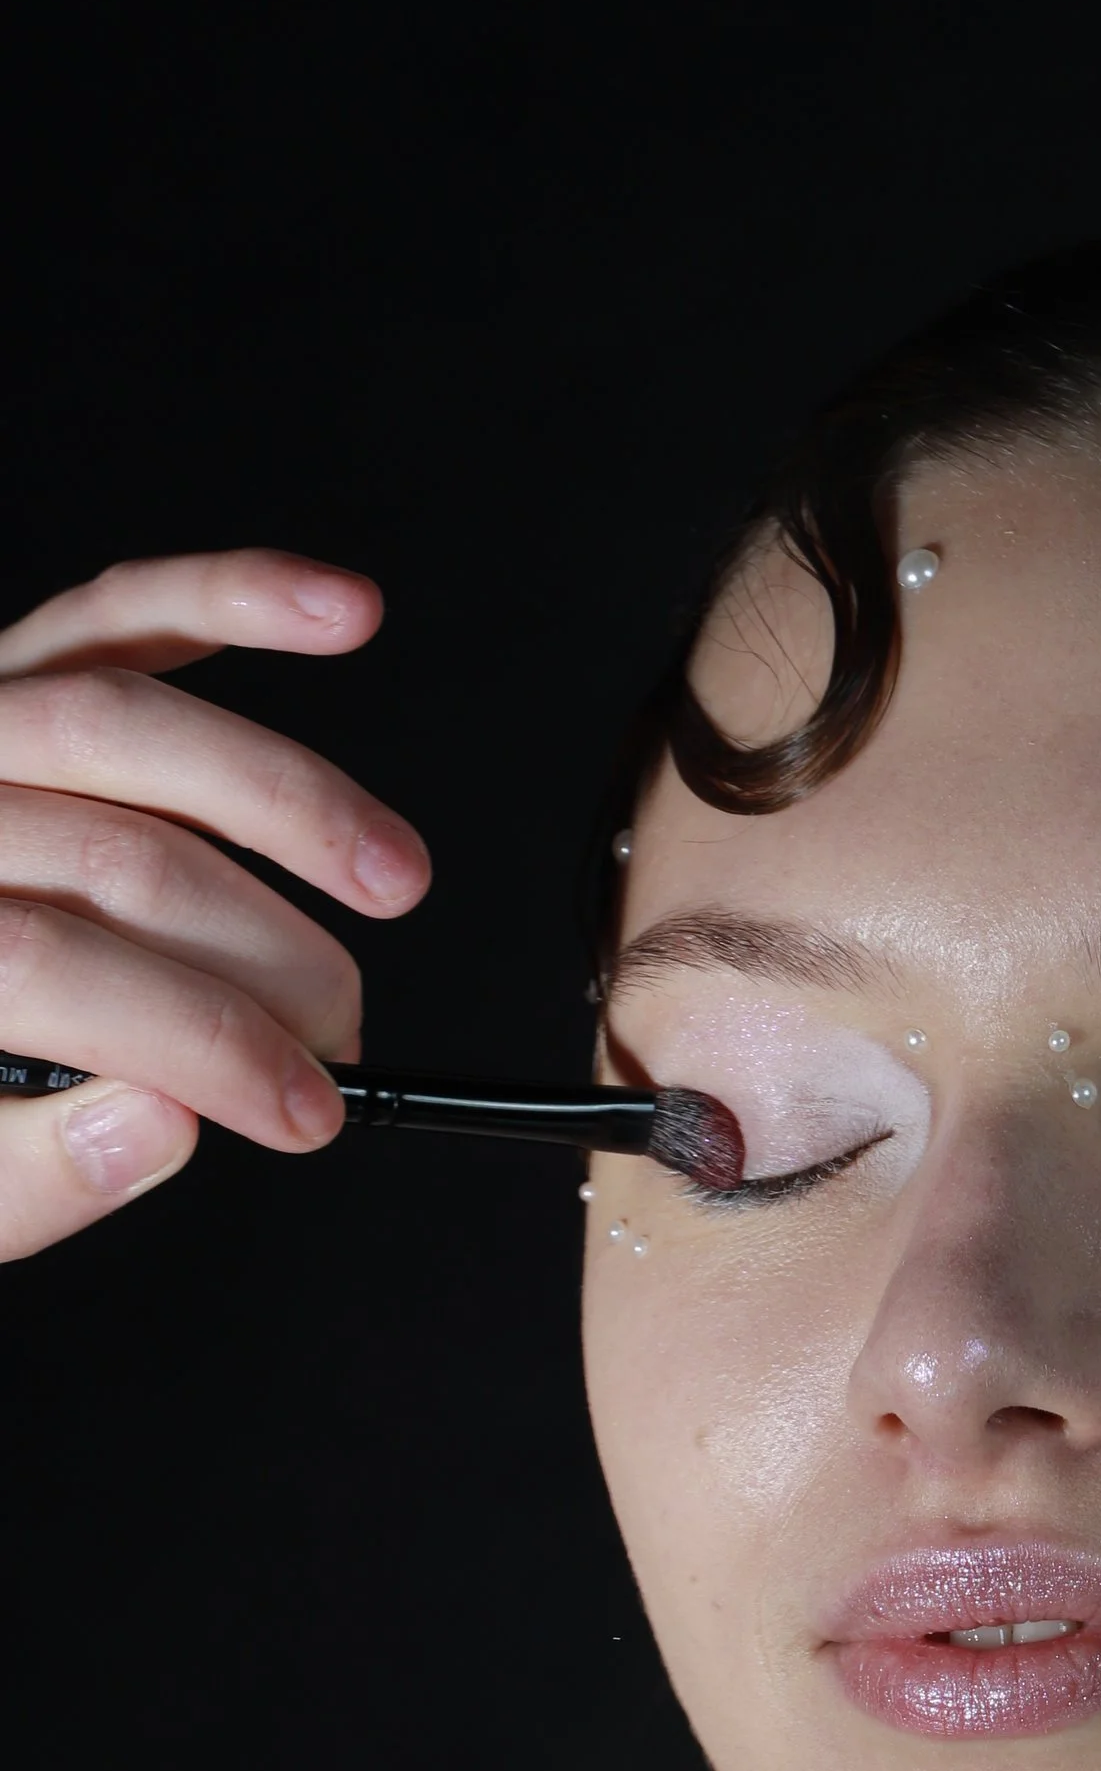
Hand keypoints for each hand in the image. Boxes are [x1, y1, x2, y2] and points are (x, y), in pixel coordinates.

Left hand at [0, 550, 427, 1260]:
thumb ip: (32, 1173)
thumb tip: (165, 1123)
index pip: (56, 970)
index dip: (206, 1044)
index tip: (302, 1110)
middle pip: (117, 856)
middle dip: (267, 957)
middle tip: (339, 1035)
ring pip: (130, 720)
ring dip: (288, 796)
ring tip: (392, 875)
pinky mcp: (8, 671)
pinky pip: (117, 610)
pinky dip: (233, 597)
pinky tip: (338, 610)